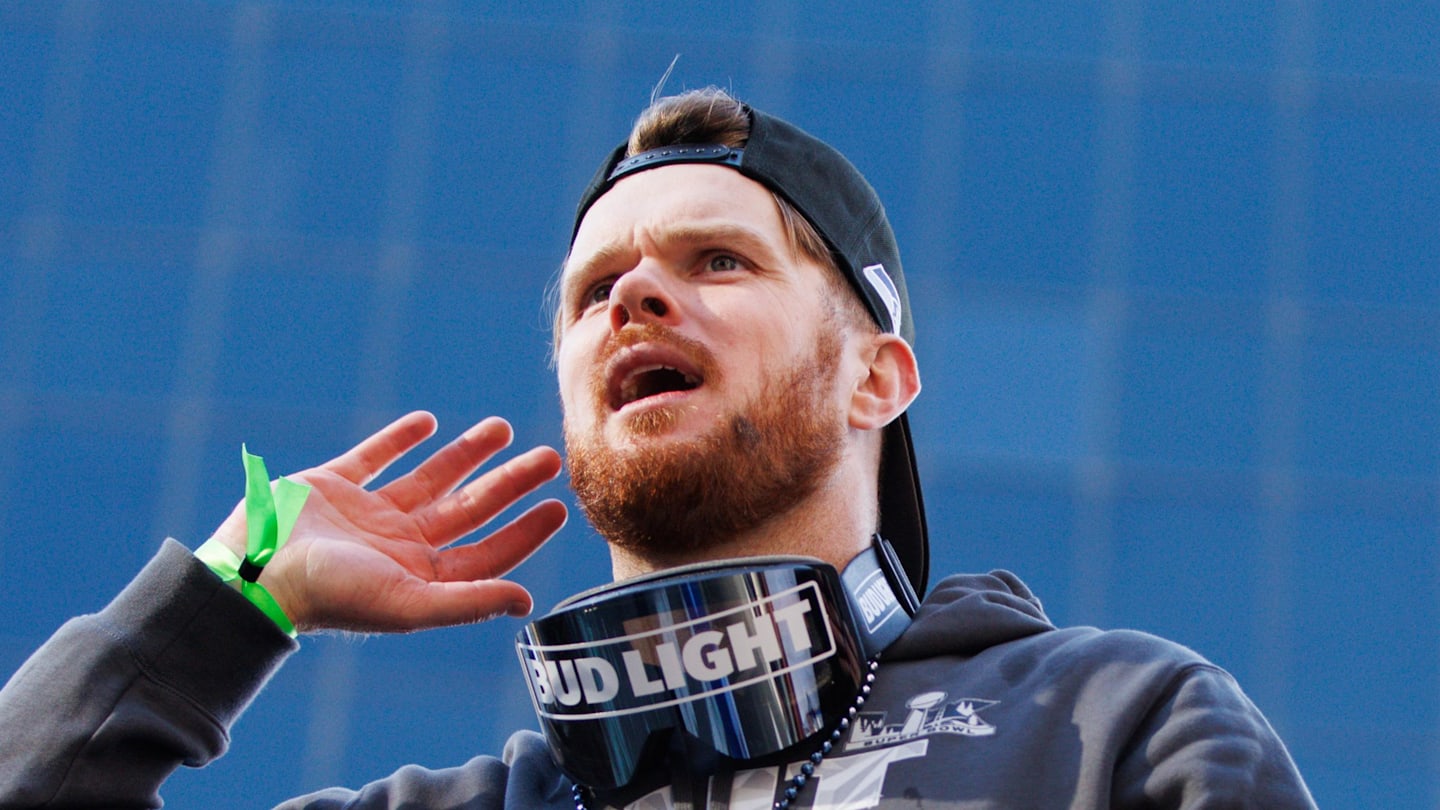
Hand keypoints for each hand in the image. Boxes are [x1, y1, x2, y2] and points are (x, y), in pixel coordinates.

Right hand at [209, 411, 567, 632]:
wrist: (253, 572)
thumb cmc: (332, 596)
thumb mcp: (407, 602)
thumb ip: (468, 600)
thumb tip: (528, 601)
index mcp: (420, 575)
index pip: (487, 552)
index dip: (524, 530)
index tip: (559, 504)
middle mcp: (399, 544)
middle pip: (469, 509)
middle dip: (508, 483)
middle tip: (547, 457)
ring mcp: (366, 514)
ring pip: (428, 478)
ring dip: (465, 454)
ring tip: (501, 428)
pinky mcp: (332, 485)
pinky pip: (373, 457)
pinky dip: (399, 439)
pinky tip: (428, 421)